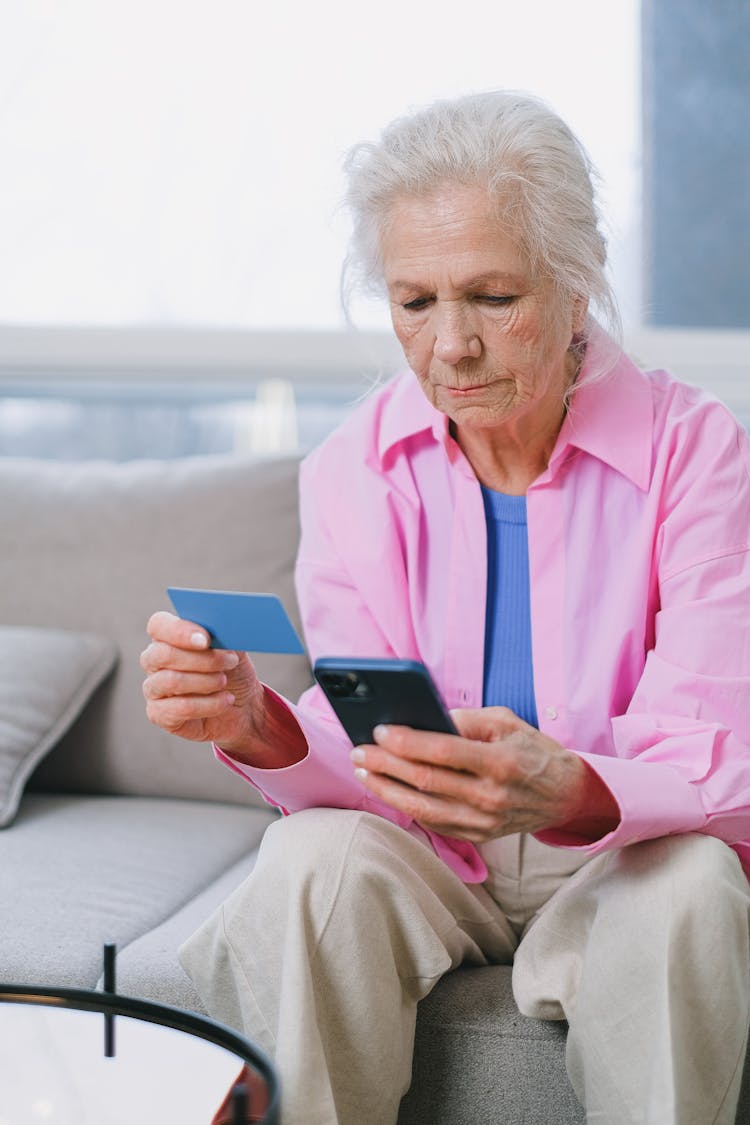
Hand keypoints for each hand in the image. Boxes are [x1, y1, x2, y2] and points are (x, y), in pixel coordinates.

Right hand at [141, 611, 264, 751]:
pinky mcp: (158, 714)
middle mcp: (154, 661)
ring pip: (171, 681)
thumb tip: (224, 626)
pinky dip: (209, 704)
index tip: (206, 640)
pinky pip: (179, 708)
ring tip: (225, 682)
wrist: (241, 707)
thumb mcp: (234, 649)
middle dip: (202, 659)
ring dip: (206, 681)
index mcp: (168, 637)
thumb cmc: (232, 672)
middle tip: (230, 661)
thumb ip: (225, 635)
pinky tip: (225, 701)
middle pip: (163, 654)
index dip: (179, 631)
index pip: (158, 625)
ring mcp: (153, 688)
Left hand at [350, 706, 618, 842]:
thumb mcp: (506, 722)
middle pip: (425, 781)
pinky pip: (433, 823)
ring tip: (363, 772)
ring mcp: (484, 822)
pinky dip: (406, 807)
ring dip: (386, 790)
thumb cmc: (532, 751)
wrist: (565, 795)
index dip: (406, 741)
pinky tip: (387, 791)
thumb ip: (465, 719)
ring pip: (423, 808)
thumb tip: (423, 717)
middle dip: (385, 765)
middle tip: (358, 751)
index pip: (442, 752)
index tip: (379, 730)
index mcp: (500, 762)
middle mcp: (491, 796)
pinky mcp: (478, 836)